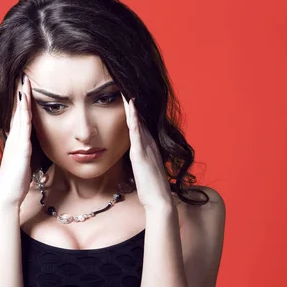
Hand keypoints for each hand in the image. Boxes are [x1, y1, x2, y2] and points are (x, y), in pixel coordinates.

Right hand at [0, 74, 32, 207]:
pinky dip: (24, 114)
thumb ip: (29, 153)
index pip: (21, 117)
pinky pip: (22, 128)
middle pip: (18, 111)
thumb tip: (34, 148)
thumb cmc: (18, 182)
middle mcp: (15, 139)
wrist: (8, 196)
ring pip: (19, 116)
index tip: (28, 86)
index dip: (24, 101)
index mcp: (18, 141)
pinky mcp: (20, 149)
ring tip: (25, 81)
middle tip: (24, 75)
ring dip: (22, 99)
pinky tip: (26, 103)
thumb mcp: (26, 163)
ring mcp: (16, 143)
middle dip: (22, 93)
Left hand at [121, 94, 173, 212]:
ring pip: (138, 122)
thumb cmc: (152, 191)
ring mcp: (146, 148)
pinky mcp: (141, 154)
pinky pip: (137, 132)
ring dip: (133, 106)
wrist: (160, 201)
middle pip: (140, 119)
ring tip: (127, 89)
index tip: (128, 98)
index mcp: (149, 148)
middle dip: (134, 104)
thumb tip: (137, 161)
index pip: (141, 125)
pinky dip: (135, 118)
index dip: (135, 112)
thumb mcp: (145, 173)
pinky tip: (131, 107)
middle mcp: (149, 145)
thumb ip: (142, 163)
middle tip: (126, 85)